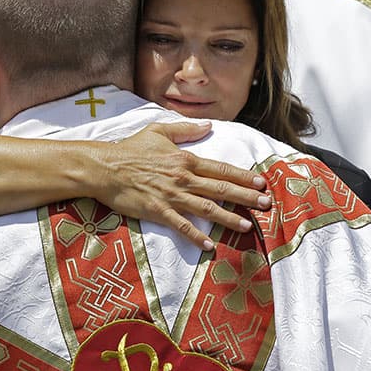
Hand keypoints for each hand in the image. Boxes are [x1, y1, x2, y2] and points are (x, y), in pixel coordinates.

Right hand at [93, 122, 270, 250]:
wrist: (104, 167)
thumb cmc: (130, 148)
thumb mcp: (159, 131)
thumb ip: (186, 129)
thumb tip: (208, 125)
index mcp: (186, 160)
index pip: (221, 169)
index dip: (242, 176)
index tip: (261, 182)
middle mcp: (183, 178)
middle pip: (220, 189)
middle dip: (246, 197)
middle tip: (266, 204)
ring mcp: (171, 196)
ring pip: (206, 209)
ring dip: (229, 218)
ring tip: (247, 226)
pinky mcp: (157, 211)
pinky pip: (181, 225)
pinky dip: (196, 236)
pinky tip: (210, 245)